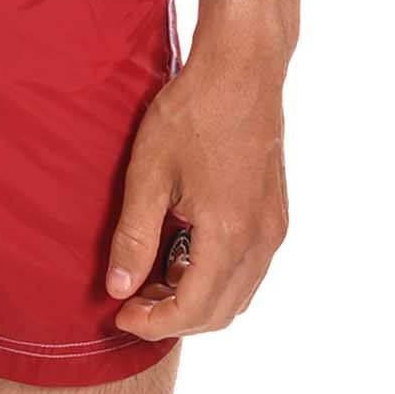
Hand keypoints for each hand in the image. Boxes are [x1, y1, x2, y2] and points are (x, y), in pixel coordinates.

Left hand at [105, 51, 288, 339]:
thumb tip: (118, 289)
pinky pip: (249, 268)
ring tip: (152, 274)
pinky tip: (182, 248)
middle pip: (221, 313)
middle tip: (132, 299)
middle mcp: (261, 241)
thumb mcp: (149, 172)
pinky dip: (216, 276)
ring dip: (196, 298)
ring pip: (239, 294)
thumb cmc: (192, 113)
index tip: (120, 314)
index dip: (153, 324)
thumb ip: (134, 235)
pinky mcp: (276, 214)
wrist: (242, 69)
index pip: (194, 311)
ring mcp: (274, 228)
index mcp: (229, 235)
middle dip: (174, 318)